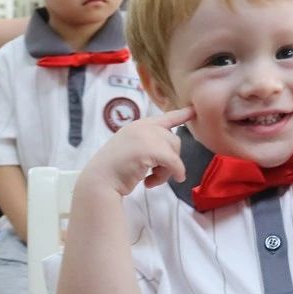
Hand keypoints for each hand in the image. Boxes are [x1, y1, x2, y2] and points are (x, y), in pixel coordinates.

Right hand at [80, 107, 194, 196]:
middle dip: (169, 159)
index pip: (166, 117)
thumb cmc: (114, 171)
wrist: (99, 180)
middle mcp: (143, 126)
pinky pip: (173, 162)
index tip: (193, 110)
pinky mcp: (150, 149)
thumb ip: (147, 145)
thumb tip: (170, 153)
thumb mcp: (132, 150)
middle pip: (173, 140)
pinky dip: (173, 174)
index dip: (182, 114)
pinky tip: (155, 183)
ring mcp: (146, 135)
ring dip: (166, 170)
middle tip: (154, 175)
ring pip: (174, 151)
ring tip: (150, 180)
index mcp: (138, 125)